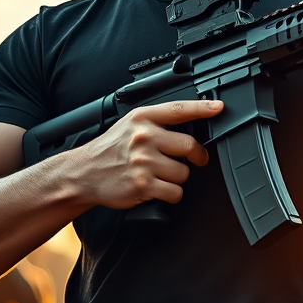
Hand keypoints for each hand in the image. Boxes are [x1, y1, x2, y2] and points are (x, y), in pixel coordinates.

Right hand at [73, 99, 223, 208]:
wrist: (84, 173)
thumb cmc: (110, 150)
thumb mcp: (129, 126)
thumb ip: (156, 123)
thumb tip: (191, 126)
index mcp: (142, 119)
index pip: (178, 109)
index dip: (202, 108)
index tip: (218, 108)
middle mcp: (143, 137)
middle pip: (190, 146)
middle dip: (197, 156)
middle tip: (193, 159)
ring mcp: (143, 162)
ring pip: (184, 173)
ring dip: (178, 178)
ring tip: (161, 175)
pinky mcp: (142, 185)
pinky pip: (175, 192)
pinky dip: (171, 194)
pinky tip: (158, 189)